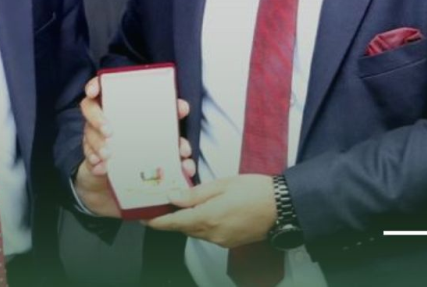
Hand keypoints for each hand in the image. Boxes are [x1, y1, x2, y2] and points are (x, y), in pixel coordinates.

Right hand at [73, 75, 194, 216]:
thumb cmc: (145, 148)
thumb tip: (182, 107)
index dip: (95, 86)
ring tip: (108, 155)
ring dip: (98, 144)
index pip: (100, 89)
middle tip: (109, 132)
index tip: (94, 91)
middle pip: (90, 109)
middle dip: (98, 118)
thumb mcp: (158, 133)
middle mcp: (102, 120)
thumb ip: (169, 119)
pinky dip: (96, 164)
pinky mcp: (92, 161)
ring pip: (89, 135)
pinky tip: (102, 168)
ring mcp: (94, 139)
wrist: (128, 182)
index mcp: (117, 108)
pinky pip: (88, 159)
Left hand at [145, 174, 275, 248]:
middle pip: (183, 228)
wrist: (283, 207)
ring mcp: (222, 240)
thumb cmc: (255, 190)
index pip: (174, 223)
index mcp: (208, 218)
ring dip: (186, 221)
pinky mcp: (230, 242)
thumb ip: (195, 193)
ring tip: (180, 207)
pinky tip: (202, 212)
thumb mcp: (222, 184)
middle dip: (170, 219)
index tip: (143, 218)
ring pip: (195, 232)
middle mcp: (213, 234)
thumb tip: (173, 197)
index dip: (157, 221)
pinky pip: (208, 234)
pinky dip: (200, 225)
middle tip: (160, 206)